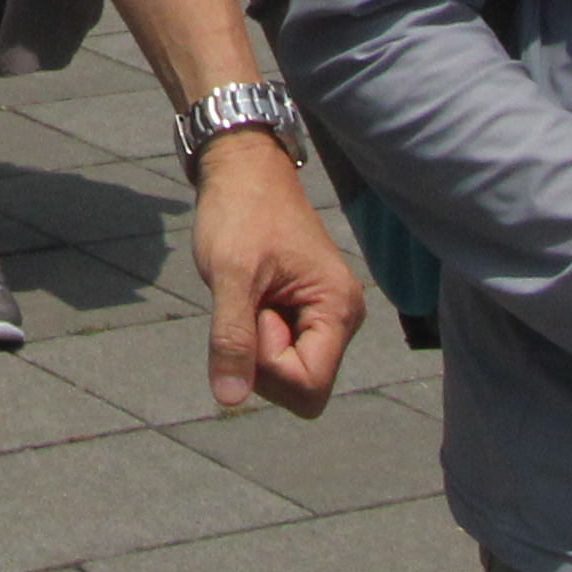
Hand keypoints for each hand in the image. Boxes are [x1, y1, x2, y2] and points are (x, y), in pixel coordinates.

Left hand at [188, 132, 358, 416]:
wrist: (243, 171)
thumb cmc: (240, 214)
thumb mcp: (230, 275)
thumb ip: (231, 338)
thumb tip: (229, 400)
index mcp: (338, 310)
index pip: (308, 388)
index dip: (268, 365)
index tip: (254, 312)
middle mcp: (342, 320)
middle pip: (301, 387)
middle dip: (263, 357)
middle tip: (250, 301)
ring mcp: (326, 318)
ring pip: (289, 374)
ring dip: (257, 345)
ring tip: (252, 294)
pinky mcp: (307, 315)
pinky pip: (282, 353)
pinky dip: (257, 335)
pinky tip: (253, 298)